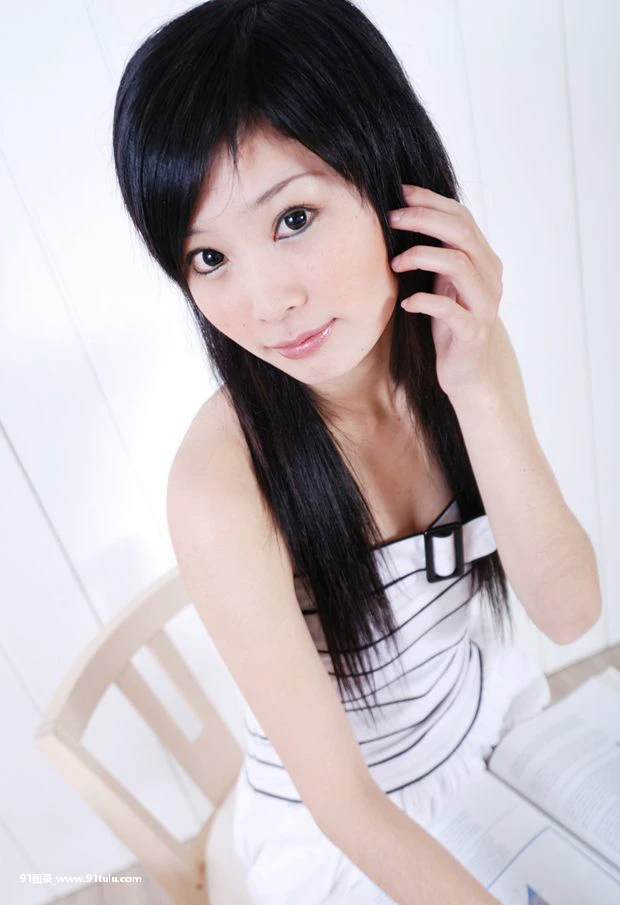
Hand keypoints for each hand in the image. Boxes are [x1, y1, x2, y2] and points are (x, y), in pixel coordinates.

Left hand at [388, 184, 503, 403]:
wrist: (468, 373)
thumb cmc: (449, 325)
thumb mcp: (443, 284)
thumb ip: (437, 255)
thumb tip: (405, 218)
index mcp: (484, 261)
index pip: (462, 218)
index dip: (432, 201)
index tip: (401, 193)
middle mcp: (490, 278)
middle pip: (460, 233)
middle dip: (423, 220)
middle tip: (392, 218)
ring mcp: (484, 305)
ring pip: (458, 265)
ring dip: (422, 256)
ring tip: (395, 262)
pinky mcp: (472, 333)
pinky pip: (449, 310)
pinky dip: (424, 302)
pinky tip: (406, 303)